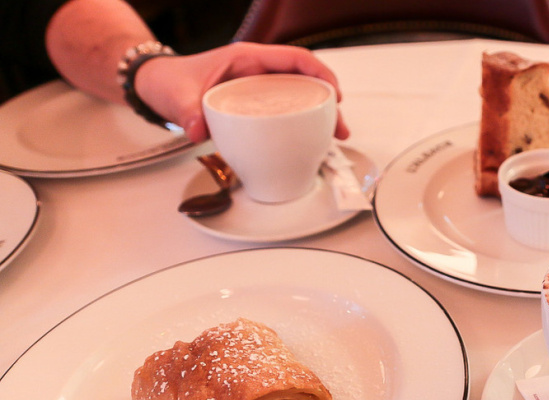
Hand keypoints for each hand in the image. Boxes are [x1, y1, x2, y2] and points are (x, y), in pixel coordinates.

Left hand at [135, 42, 350, 142]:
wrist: (156, 85)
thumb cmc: (169, 80)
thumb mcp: (176, 95)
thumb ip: (187, 112)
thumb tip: (198, 130)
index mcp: (247, 58)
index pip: (294, 58)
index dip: (319, 74)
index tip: (334, 94)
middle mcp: (258, 71)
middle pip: (305, 80)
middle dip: (329, 102)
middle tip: (341, 128)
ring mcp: (258, 87)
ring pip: (299, 97)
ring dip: (320, 116)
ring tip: (335, 139)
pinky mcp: (255, 103)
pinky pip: (286, 110)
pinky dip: (302, 124)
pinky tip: (311, 142)